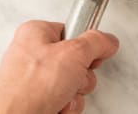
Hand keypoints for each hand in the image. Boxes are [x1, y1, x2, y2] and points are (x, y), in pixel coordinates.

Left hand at [0, 21, 118, 113]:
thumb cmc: (30, 90)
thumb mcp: (74, 54)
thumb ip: (96, 42)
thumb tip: (107, 40)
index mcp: (35, 33)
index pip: (73, 31)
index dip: (86, 46)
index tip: (89, 56)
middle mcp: (32, 54)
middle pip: (76, 61)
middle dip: (80, 77)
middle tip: (72, 79)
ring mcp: (33, 80)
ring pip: (71, 84)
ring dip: (74, 95)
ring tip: (61, 98)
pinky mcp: (36, 101)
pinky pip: (63, 100)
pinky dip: (65, 107)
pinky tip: (56, 108)